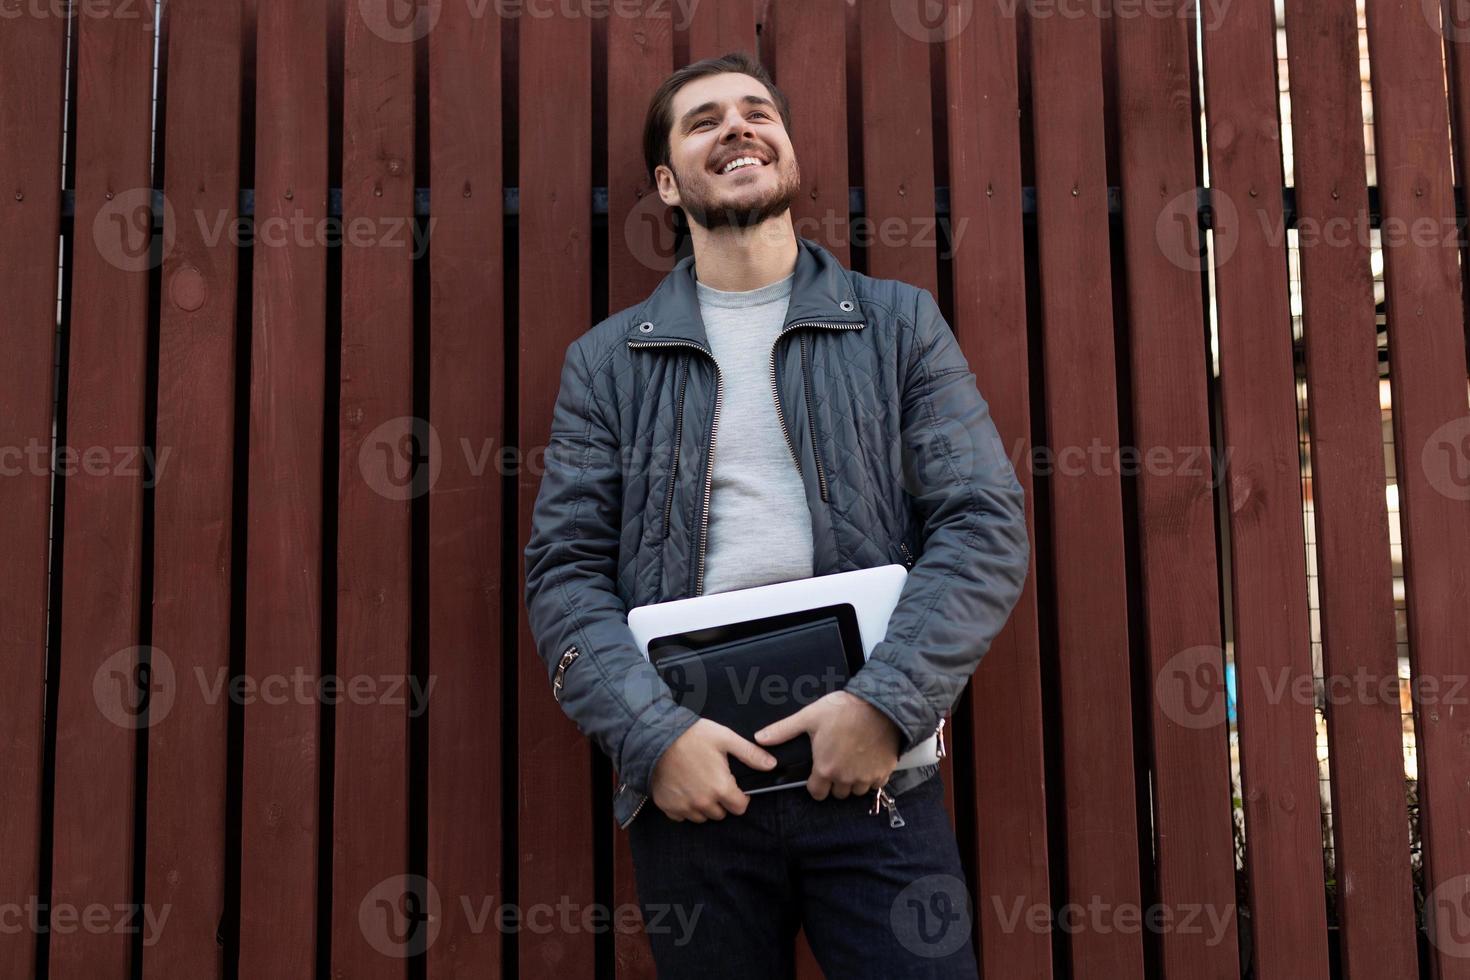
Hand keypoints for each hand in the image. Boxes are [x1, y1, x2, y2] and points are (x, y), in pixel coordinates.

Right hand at [649, 718, 778, 821]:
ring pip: (702, 816)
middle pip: (721, 813)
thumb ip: (750, 753)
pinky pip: (682, 816)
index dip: (740, 797)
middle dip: (721, 800)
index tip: (734, 785)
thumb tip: (772, 765)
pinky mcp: (668, 808)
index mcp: (720, 788)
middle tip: (714, 780)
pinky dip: (685, 806)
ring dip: (704, 805)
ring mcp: (684, 807)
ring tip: (698, 783)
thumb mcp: (725, 738)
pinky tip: (683, 788)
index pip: (740, 808)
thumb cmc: (691, 735)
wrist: (654, 738)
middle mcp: (703, 803)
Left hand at [753, 690, 900, 799]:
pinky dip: (871, 777)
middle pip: (837, 794)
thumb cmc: (843, 710)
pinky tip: (868, 761)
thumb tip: (759, 738)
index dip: (815, 785)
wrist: (880, 706)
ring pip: (856, 791)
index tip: (818, 773)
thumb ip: (784, 731)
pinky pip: (875, 785)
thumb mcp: (809, 717)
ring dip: (853, 781)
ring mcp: (866, 778)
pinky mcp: (883, 773)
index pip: (817, 793)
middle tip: (836, 763)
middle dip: (834, 783)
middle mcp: (846, 779)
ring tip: (852, 761)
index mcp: (825, 768)